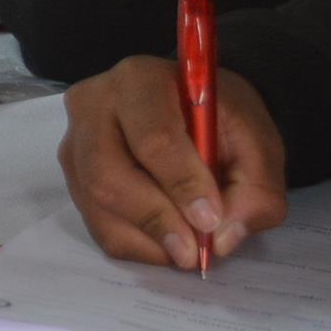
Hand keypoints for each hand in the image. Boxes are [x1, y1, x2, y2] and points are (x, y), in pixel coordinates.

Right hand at [59, 56, 288, 269]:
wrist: (192, 111)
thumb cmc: (220, 120)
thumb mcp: (258, 141)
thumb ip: (256, 187)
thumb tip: (222, 236)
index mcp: (140, 80)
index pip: (152, 137)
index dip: (181, 183)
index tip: (210, 220)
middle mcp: (93, 105)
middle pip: (108, 174)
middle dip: (155, 219)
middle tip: (194, 251)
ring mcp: (74, 141)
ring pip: (97, 204)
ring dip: (146, 238)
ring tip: (186, 249)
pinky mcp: (73, 176)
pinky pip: (95, 224)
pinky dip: (135, 245)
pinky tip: (166, 241)